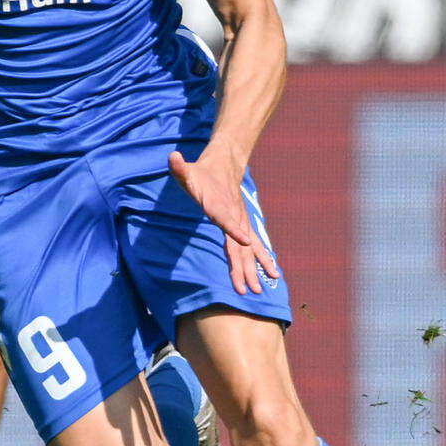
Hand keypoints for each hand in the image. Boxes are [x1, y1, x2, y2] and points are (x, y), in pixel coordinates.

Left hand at [169, 149, 280, 296]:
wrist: (224, 166)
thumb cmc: (200, 173)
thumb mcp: (187, 171)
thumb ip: (180, 167)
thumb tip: (172, 156)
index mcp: (219, 205)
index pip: (226, 218)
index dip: (234, 229)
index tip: (245, 241)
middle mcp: (234, 217)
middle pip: (239, 245)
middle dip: (244, 267)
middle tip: (249, 288)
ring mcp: (242, 223)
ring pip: (249, 249)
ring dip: (254, 269)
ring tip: (260, 289)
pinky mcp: (244, 227)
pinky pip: (255, 246)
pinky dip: (263, 260)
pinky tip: (272, 275)